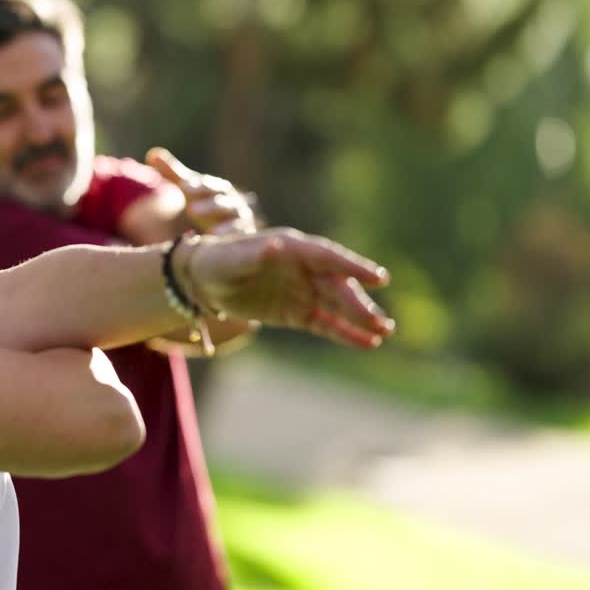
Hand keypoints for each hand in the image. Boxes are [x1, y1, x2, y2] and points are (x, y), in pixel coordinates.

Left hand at [146, 147, 257, 234]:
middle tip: (192, 210)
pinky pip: (240, 237)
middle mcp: (232, 203)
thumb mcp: (189, 190)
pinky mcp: (244, 235)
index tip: (184, 188)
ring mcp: (240, 219)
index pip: (209, 186)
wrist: (226, 225)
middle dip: (209, 206)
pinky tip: (218, 243)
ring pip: (235, 220)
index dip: (198, 186)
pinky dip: (232, 239)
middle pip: (222, 202)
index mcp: (218, 189)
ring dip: (224, 226)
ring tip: (211, 232)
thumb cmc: (204, 203)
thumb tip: (152, 154)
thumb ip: (173, 173)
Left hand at [183, 228, 393, 348]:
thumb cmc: (218, 261)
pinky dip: (346, 333)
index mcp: (292, 248)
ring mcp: (304, 291)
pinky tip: (368, 343)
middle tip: (380, 323)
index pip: (328, 257)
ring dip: (360, 319)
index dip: (353, 267)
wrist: (205, 281)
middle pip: (337, 286)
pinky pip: (327, 324)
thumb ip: (254, 256)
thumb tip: (276, 246)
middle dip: (358, 304)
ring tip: (383, 332)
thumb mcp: (231, 260)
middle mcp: (305, 268)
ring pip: (337, 306)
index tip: (379, 278)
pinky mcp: (299, 313)